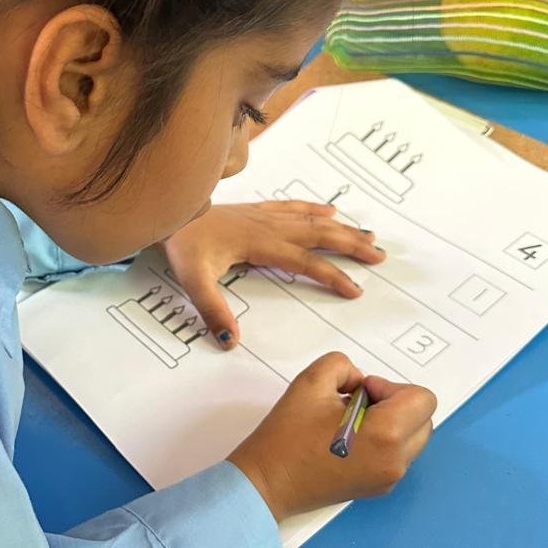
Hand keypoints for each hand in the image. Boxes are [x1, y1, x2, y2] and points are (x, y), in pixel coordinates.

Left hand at [161, 203, 383, 348]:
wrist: (168, 210)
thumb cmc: (181, 245)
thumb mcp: (193, 281)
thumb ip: (212, 311)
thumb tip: (230, 341)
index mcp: (259, 245)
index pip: (305, 262)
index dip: (332, 275)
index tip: (355, 289)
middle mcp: (268, 227)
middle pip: (319, 235)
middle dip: (352, 246)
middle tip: (380, 255)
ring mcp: (263, 215)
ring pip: (312, 219)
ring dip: (342, 228)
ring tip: (369, 234)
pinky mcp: (255, 209)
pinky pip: (293, 206)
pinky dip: (315, 208)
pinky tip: (331, 209)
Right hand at [229, 353, 435, 520]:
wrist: (268, 483)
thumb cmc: (287, 434)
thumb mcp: (311, 381)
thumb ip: (344, 366)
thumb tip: (361, 385)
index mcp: (387, 435)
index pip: (422, 399)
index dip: (390, 387)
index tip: (358, 394)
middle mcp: (396, 461)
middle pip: (422, 418)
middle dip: (395, 404)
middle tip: (354, 406)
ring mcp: (389, 478)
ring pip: (412, 437)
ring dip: (391, 423)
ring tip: (350, 425)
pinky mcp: (379, 488)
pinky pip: (397, 455)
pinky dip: (383, 442)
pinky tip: (347, 443)